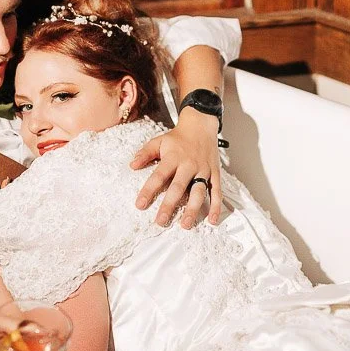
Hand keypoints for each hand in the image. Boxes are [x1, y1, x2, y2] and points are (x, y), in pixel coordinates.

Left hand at [130, 108, 222, 227]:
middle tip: (161, 221)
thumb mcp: (159, 141)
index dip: (148, 190)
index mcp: (173, 157)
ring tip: (185, 225)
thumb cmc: (178, 137)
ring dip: (192, 209)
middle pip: (178, 187)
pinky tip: (212, 220)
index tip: (140, 205)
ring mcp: (203, 170)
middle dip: (169, 205)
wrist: (201, 125)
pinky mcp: (215, 173)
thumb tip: (132, 165)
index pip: (159, 176)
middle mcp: (189, 165)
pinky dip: (216, 206)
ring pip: (198, 192)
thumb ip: (145, 153)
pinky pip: (217, 192)